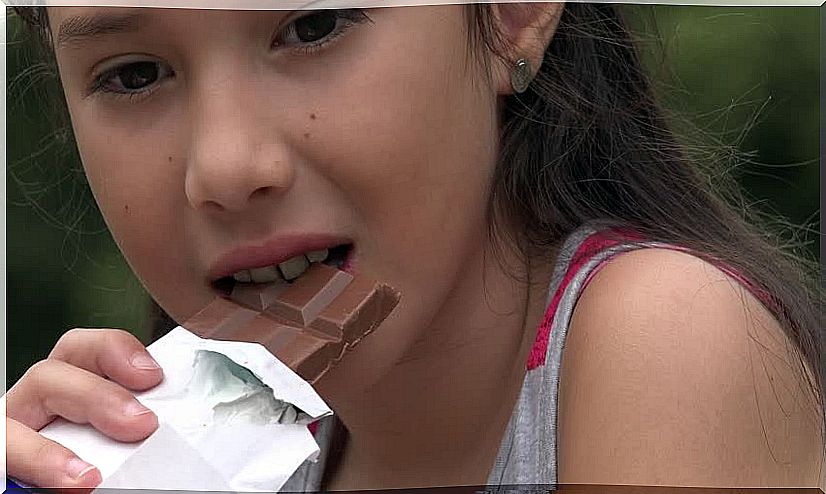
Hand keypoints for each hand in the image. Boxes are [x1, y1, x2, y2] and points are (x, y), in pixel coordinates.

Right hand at [6, 328, 162, 491]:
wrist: (83, 487)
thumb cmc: (108, 471)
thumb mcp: (126, 446)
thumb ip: (140, 438)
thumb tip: (179, 447)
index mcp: (71, 391)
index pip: (85, 351)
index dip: (116, 351)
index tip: (153, 376)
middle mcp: (34, 409)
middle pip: (48, 375)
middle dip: (96, 396)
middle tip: (140, 425)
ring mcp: (9, 438)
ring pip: (9, 424)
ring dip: (46, 452)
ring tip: (86, 479)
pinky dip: (29, 468)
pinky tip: (61, 488)